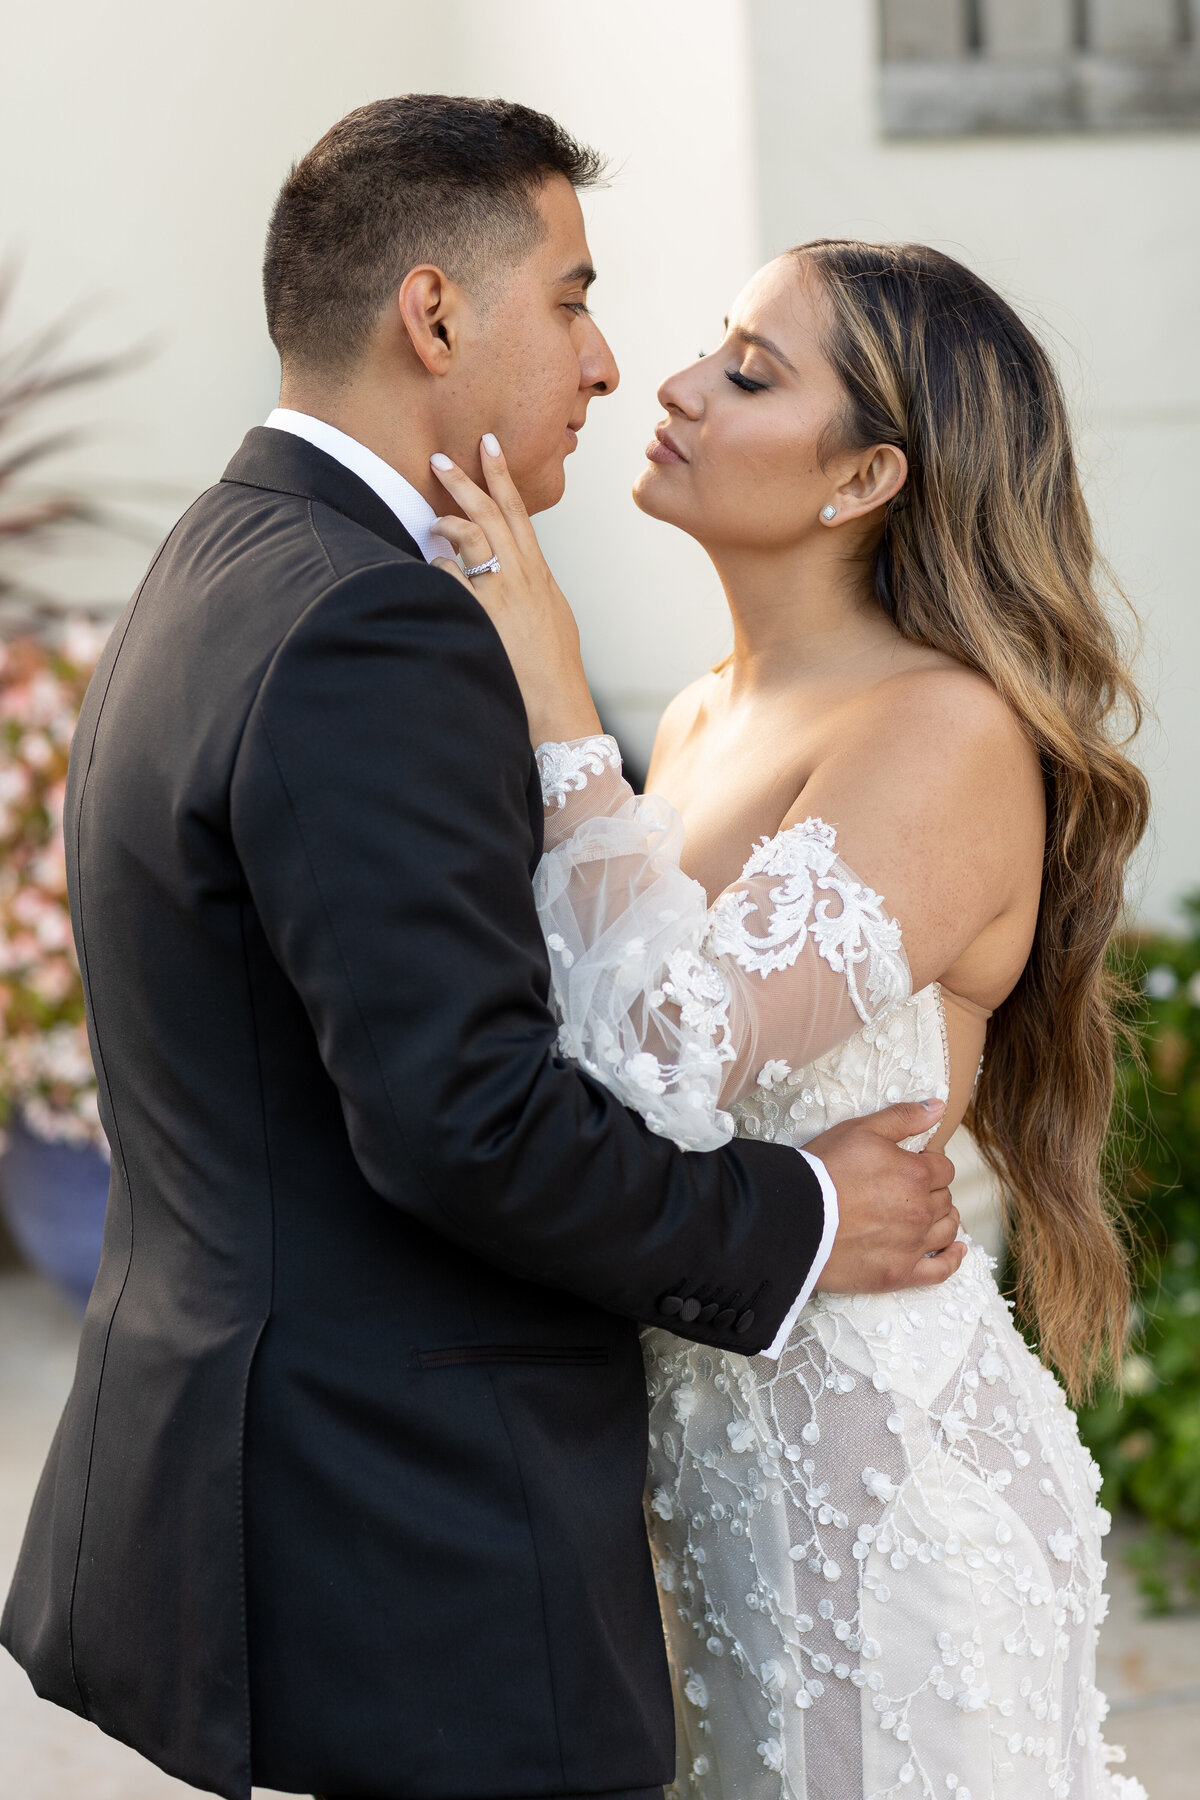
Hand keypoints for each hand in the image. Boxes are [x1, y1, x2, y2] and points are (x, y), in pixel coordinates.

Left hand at [429, 437, 602, 746]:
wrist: (558, 705)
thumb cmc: (553, 670)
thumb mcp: (551, 619)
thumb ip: (532, 592)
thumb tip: (521, 577)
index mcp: (538, 574)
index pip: (518, 512)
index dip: (501, 476)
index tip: (488, 444)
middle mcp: (522, 575)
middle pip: (492, 512)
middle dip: (465, 479)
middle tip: (439, 456)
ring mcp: (502, 593)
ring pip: (472, 535)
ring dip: (448, 518)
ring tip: (431, 516)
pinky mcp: (484, 614)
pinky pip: (450, 577)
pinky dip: (437, 569)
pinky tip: (431, 572)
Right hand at [806, 1098, 964, 1293]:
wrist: (794, 1218)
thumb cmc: (824, 1170)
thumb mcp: (861, 1130)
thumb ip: (903, 1117)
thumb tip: (939, 1107)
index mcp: (915, 1174)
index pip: (944, 1168)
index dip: (930, 1164)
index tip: (913, 1166)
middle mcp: (921, 1211)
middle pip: (945, 1198)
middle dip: (933, 1191)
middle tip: (908, 1190)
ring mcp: (912, 1245)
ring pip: (947, 1229)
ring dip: (944, 1219)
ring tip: (932, 1215)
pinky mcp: (900, 1273)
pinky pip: (940, 1270)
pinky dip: (952, 1259)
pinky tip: (955, 1249)